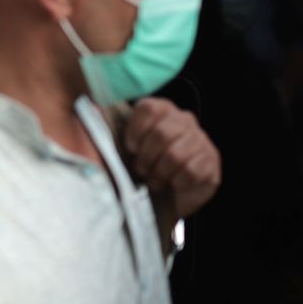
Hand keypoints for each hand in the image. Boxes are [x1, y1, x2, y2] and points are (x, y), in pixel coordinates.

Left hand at [123, 98, 221, 219]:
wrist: (169, 195)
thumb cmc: (143, 166)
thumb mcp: (126, 146)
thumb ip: (111, 127)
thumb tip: (90, 108)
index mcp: (161, 110)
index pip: (148, 108)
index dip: (135, 131)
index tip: (130, 148)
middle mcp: (184, 120)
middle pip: (161, 133)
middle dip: (146, 157)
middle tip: (141, 169)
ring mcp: (200, 139)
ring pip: (176, 155)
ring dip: (160, 172)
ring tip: (154, 179)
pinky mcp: (212, 160)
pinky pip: (191, 171)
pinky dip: (176, 182)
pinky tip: (172, 184)